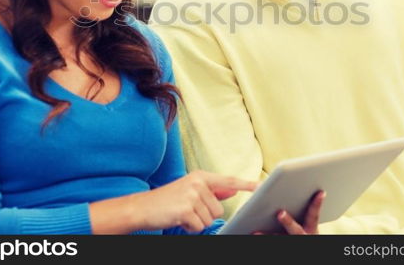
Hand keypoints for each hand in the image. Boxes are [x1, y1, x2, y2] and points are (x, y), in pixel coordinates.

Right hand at [132, 170, 256, 232]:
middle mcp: (198, 183)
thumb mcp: (190, 191)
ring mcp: (192, 195)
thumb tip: (232, 190)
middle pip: (219, 209)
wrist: (143, 207)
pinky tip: (178, 219)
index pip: (228, 181)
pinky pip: (199, 226)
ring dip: (197, 221)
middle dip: (205, 215)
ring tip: (182, 213)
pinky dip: (190, 228)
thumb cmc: (168, 200)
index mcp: (200, 176)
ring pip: (210, 219)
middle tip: (188, 210)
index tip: (260, 185)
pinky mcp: (186, 209)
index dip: (245, 184)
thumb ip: (213, 191)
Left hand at [254, 190, 325, 234]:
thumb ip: (303, 203)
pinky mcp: (281, 242)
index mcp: (310, 227)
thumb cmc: (303, 223)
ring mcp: (290, 239)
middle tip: (280, 213)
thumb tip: (300, 185)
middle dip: (288, 222)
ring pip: (279, 238)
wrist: (298, 238)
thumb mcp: (307, 217)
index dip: (317, 203)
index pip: (314, 215)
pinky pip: (272, 239)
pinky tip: (252, 231)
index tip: (320, 191)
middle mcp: (302, 235)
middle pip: (296, 230)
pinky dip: (262, 235)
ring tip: (257, 230)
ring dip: (268, 234)